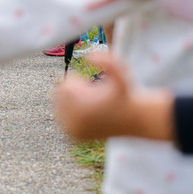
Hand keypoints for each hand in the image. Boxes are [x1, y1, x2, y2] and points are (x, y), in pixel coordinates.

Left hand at [53, 52, 173, 142]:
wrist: (134, 120)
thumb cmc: (126, 94)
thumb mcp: (121, 74)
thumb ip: (108, 61)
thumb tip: (88, 57)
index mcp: (80, 107)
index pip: (64, 85)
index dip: (79, 82)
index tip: (93, 86)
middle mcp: (73, 122)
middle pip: (59, 95)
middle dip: (74, 91)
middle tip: (93, 95)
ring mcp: (72, 131)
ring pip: (59, 106)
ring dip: (72, 101)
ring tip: (92, 104)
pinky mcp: (73, 136)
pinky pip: (62, 117)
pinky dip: (71, 112)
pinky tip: (88, 114)